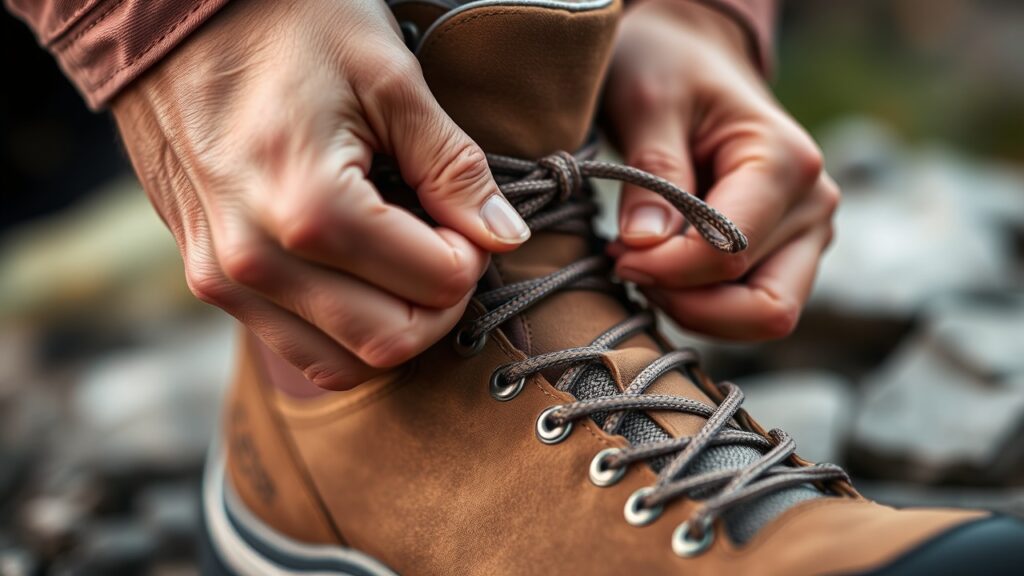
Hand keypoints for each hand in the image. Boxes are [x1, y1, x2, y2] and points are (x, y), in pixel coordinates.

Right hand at [112, 0, 529, 388]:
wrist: (165, 14)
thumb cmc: (281, 24)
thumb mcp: (388, 77)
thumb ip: (452, 166)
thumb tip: (504, 235)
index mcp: (311, 208)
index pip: (435, 285)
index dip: (471, 255)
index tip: (463, 216)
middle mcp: (258, 261)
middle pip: (392, 343)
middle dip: (440, 303)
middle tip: (442, 245)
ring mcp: (223, 278)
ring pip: (340, 362)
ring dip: (391, 326)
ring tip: (398, 261)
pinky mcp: (206, 278)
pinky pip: (291, 344)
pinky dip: (340, 328)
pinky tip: (354, 274)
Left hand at [604, 0, 839, 340]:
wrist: (693, 61)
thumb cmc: (671, 71)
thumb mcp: (650, 104)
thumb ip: (651, 175)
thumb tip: (645, 244)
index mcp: (787, 162)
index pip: (732, 252)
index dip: (668, 269)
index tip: (617, 254)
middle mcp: (813, 205)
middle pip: (765, 306)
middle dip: (687, 302)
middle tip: (629, 267)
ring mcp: (807, 234)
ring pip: (763, 319)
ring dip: (695, 310)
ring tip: (643, 266)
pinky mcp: (787, 254)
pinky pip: (750, 309)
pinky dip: (703, 306)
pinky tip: (662, 271)